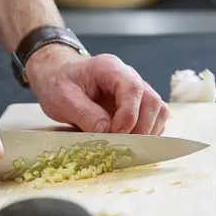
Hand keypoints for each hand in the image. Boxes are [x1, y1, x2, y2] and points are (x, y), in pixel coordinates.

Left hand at [25, 46, 168, 134]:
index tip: (116, 134)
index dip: (128, 115)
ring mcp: (136, 91)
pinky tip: (132, 143)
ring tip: (129, 146)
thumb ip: (86, 115)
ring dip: (149, 132)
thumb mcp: (63, 99)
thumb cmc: (59, 84)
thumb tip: (107, 132)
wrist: (57, 79)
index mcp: (110, 68)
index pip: (132, 89)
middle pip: (152, 100)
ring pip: (158, 110)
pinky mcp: (137, 106)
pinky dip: (148, 134)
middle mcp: (129, 77)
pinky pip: (154, 119)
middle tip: (124, 146)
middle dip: (142, 127)